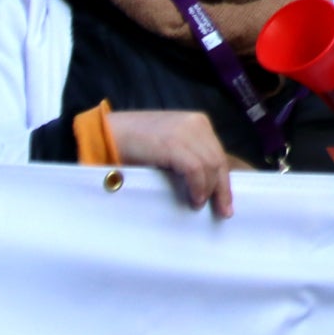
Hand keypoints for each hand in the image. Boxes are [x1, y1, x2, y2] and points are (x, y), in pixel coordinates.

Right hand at [109, 110, 235, 217]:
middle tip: (224, 211)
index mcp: (197, 123)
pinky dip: (198, 186)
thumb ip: (188, 155)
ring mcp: (185, 132)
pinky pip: (195, 169)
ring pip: (210, 166)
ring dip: (209, 190)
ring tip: (200, 205)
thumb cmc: (136, 144)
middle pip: (218, 160)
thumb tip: (208, 183)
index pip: (218, 154)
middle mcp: (195, 124)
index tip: (226, 201)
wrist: (107, 133)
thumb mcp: (170, 145)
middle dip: (223, 188)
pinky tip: (195, 199)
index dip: (224, 179)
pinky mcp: (172, 143)